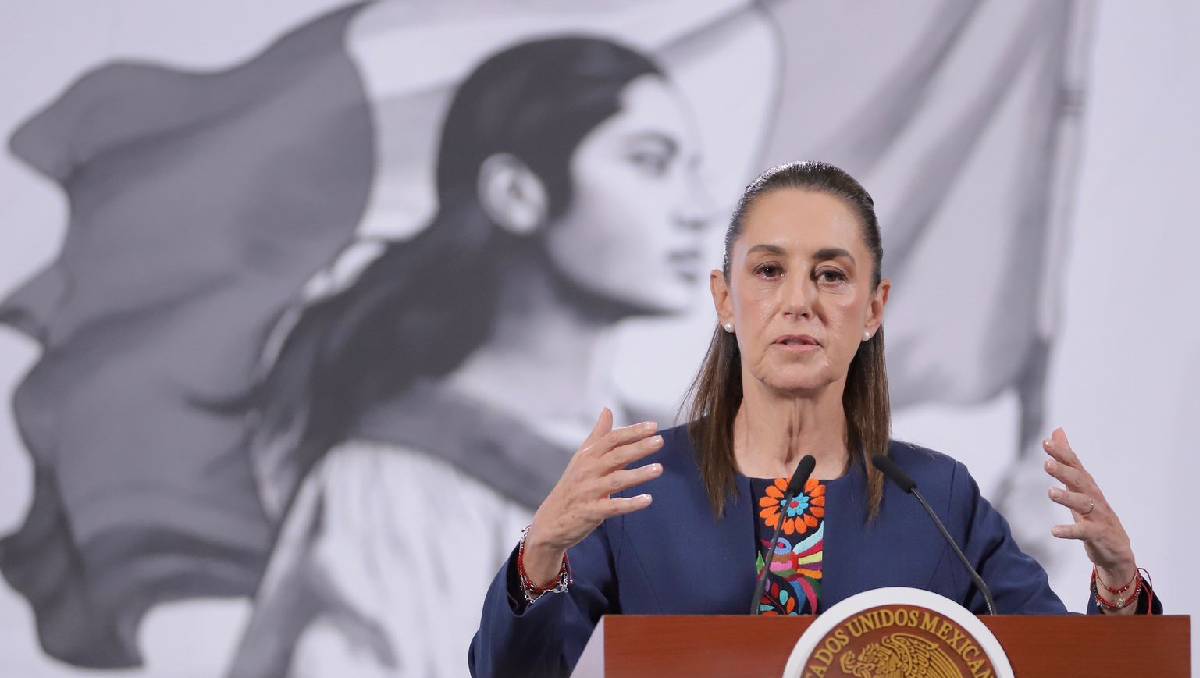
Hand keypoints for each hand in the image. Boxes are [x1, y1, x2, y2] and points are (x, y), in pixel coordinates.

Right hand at [523, 408, 663, 583]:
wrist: (550, 521)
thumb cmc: (572, 487)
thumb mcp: (581, 459)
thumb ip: (598, 435)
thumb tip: (607, 410)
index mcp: (587, 456)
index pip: (611, 438)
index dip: (632, 431)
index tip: (653, 426)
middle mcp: (587, 471)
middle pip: (616, 455)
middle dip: (638, 447)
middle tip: (660, 441)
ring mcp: (588, 491)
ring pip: (616, 480)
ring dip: (638, 474)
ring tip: (659, 468)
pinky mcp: (591, 512)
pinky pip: (613, 506)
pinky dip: (630, 503)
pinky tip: (647, 499)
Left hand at [1042, 427, 1137, 606]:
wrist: (1116, 551)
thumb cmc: (1094, 515)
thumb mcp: (1078, 487)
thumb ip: (1067, 461)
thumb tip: (1057, 431)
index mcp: (1087, 486)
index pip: (1075, 466)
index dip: (1063, 454)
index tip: (1046, 443)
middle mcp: (1094, 498)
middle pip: (1080, 482)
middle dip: (1064, 471)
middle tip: (1047, 463)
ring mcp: (1098, 516)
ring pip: (1084, 504)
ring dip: (1067, 498)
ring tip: (1050, 493)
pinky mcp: (1099, 535)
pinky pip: (1084, 532)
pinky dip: (1070, 531)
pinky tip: (1055, 531)